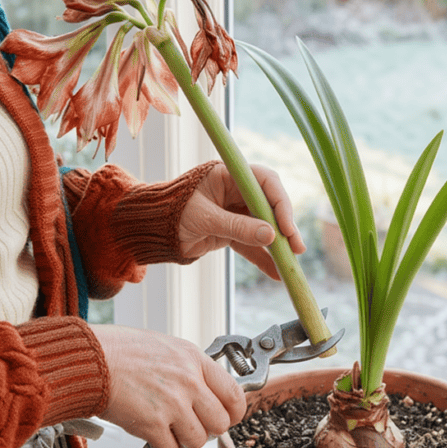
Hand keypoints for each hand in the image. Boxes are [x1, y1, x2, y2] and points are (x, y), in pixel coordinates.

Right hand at [89, 324, 245, 447]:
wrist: (90, 359)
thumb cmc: (121, 350)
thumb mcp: (167, 347)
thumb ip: (189, 368)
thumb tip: (206, 391)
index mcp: (194, 360)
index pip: (235, 394)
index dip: (233, 413)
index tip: (226, 418)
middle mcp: (189, 382)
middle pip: (220, 424)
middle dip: (207, 431)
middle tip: (192, 428)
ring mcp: (172, 404)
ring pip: (197, 441)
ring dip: (184, 443)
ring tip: (171, 436)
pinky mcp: (151, 425)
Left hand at [178, 162, 305, 279]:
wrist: (150, 231)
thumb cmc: (170, 214)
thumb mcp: (204, 219)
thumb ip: (237, 227)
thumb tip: (270, 236)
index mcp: (228, 175)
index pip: (264, 182)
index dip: (280, 203)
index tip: (286, 227)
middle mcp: (236, 190)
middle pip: (269, 205)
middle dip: (284, 227)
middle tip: (296, 248)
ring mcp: (235, 211)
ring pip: (264, 227)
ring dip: (277, 245)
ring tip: (290, 264)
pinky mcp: (232, 231)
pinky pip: (251, 244)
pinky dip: (262, 258)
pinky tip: (275, 272)